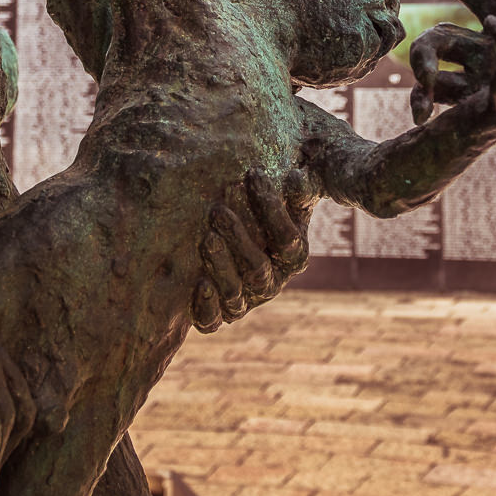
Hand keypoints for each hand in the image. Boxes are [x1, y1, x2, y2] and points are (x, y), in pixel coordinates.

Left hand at [190, 170, 312, 331]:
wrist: (229, 239)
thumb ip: (297, 190)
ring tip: (206, 237)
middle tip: (218, 210)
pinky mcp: (217, 315)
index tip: (254, 174)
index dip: (273, 209)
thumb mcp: (284, 198)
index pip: (288, 240)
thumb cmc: (260, 211)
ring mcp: (244, 301)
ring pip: (235, 294)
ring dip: (221, 266)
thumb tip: (298, 176)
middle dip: (238, 238)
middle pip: (259, 269)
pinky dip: (205, 306)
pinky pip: (212, 322)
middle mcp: (270, 283)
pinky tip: (198, 283)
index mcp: (292, 256)